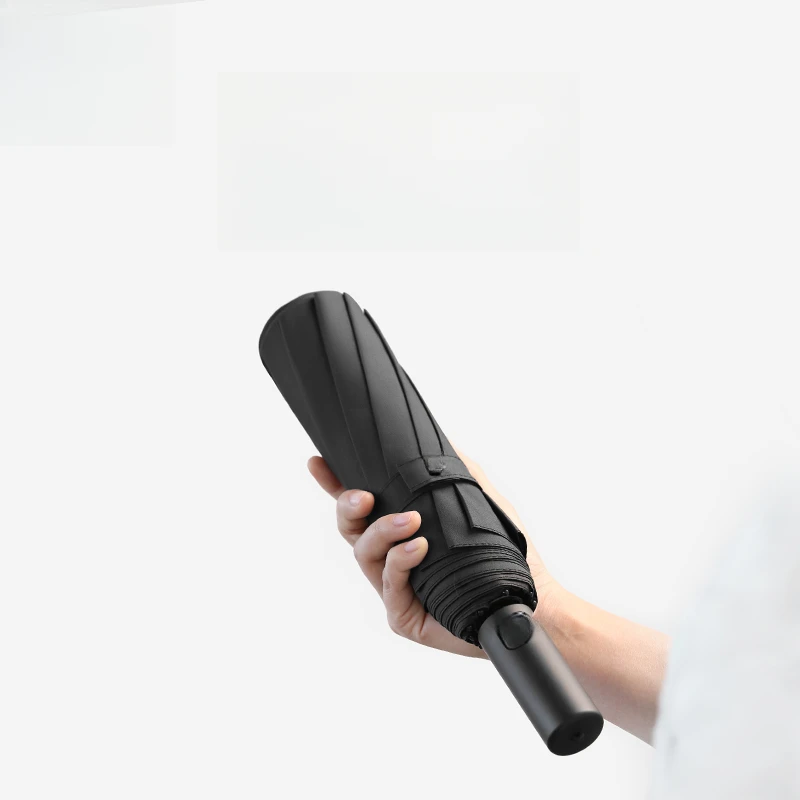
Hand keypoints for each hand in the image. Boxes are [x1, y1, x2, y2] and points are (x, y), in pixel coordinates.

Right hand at [307, 446, 561, 658]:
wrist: (527, 594)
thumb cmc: (502, 547)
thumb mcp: (476, 494)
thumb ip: (450, 466)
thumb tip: (431, 435)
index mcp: (401, 528)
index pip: (359, 504)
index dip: (333, 484)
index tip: (318, 462)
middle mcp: (391, 556)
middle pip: (349, 528)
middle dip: (347, 507)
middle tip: (363, 496)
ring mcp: (394, 587)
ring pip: (364, 554)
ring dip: (382, 532)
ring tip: (411, 522)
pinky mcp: (403, 615)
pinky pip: (389, 585)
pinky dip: (400, 562)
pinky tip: (419, 548)